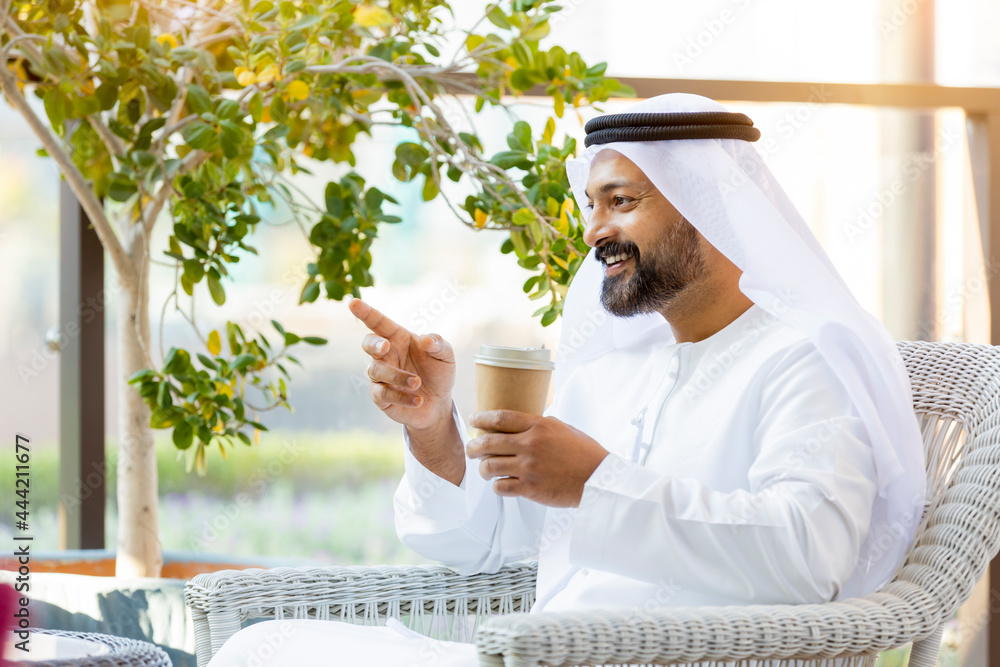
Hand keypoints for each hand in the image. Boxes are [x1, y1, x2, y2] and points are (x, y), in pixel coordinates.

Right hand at [348, 298, 455, 431]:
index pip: (379, 322)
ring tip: (417, 382)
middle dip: (374, 343)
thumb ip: (438, 344)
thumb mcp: (445, 356)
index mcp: (398, 338)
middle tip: (386, 346)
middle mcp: (386, 355)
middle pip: (368, 343)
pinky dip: (400, 396)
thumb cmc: (439, 373)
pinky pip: (382, 394)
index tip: (353, 302)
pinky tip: (418, 400)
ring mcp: (381, 376)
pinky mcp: (380, 396)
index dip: (366, 312)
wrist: (438, 404)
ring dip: (397, 376)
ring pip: (376, 370)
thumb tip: (426, 339)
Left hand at [466, 410, 609, 506]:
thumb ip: (540, 425)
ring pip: (489, 466)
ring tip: (485, 469)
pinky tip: (501, 484)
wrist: (598, 479)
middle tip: (471, 449)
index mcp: (539, 426)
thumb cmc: (584, 453)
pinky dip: (497, 486)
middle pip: (488, 442)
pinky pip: (501, 487)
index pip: (501, 418)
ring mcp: (529, 467)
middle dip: (474, 447)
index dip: (482, 418)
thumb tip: (521, 425)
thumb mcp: (563, 428)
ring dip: (483, 468)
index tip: (474, 420)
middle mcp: (530, 445)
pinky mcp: (530, 488)